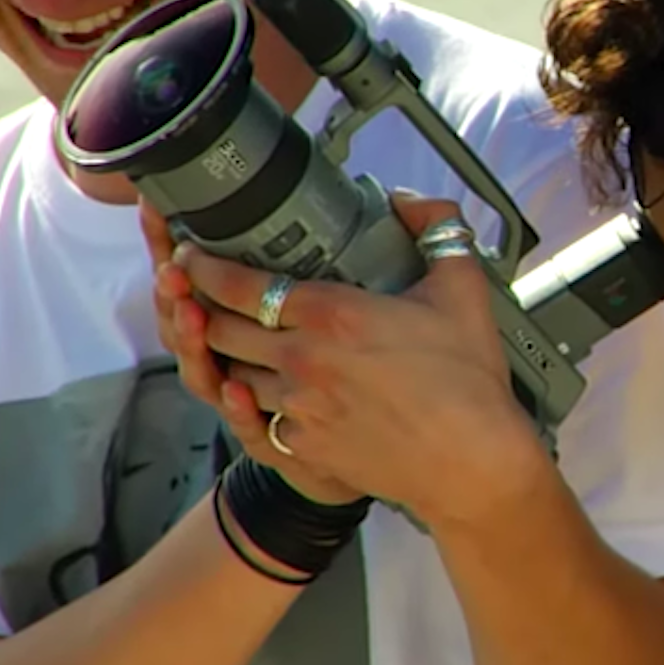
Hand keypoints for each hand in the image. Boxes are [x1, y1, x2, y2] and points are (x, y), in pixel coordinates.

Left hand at [164, 192, 547, 528]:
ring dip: (225, 356)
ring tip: (229, 339)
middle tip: (197, 292)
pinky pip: (257, 418)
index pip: (238, 285)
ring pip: (231, 375)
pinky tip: (262, 390)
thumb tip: (409, 201)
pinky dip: (251, 402)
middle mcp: (302, 359)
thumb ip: (436, 229)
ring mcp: (298, 407)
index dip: (204, 267)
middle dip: (200, 307)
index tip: (192, 256)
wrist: (471, 463)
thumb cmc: (467, 382)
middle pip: (219, 329)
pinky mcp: (304, 446)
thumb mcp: (463, 288)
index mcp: (331, 314)